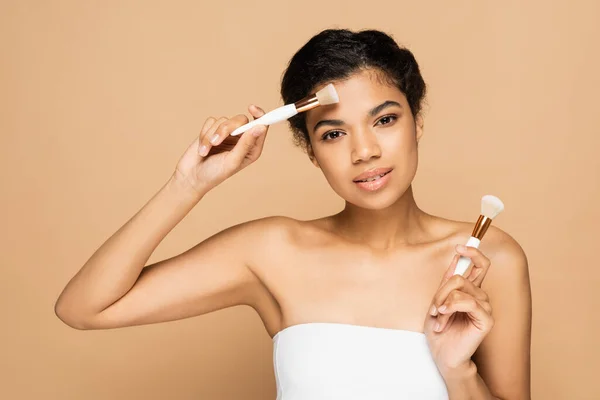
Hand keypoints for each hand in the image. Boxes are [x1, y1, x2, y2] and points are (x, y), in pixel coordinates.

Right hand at [173, 105, 268, 193]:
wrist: (191, 176)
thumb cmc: (214, 173)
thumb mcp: (232, 161)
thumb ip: (246, 143)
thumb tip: (261, 127)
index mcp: (252, 148)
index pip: (261, 126)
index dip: (259, 115)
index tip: (251, 108)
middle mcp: (241, 139)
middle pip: (241, 120)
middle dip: (226, 129)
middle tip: (215, 142)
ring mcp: (227, 134)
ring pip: (223, 120)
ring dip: (211, 135)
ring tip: (205, 152)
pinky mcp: (213, 130)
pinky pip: (211, 121)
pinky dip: (204, 134)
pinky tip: (202, 148)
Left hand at [424, 245, 493, 374]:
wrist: (442, 353)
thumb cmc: (440, 330)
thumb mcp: (438, 300)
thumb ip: (447, 281)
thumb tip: (456, 258)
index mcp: (471, 291)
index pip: (480, 265)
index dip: (473, 252)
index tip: (459, 247)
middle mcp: (480, 296)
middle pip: (460, 276)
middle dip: (440, 290)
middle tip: (434, 307)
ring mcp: (485, 307)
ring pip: (460, 288)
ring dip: (443, 302)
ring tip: (438, 317)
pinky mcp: (486, 319)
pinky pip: (468, 302)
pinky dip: (451, 307)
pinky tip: (444, 317)